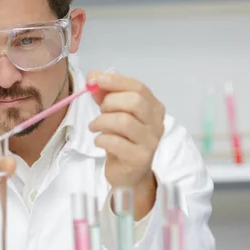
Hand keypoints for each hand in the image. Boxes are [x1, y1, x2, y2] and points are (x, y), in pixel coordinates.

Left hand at [87, 71, 164, 190]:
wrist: (128, 174)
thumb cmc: (122, 140)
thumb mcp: (113, 113)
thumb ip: (105, 94)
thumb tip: (93, 76)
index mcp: (153, 108)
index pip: (138, 88)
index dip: (116, 81)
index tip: (95, 80)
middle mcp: (157, 123)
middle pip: (135, 102)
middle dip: (110, 103)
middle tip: (100, 112)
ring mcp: (151, 142)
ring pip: (124, 122)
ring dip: (102, 121)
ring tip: (95, 127)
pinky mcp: (140, 159)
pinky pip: (117, 142)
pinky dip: (102, 138)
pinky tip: (99, 140)